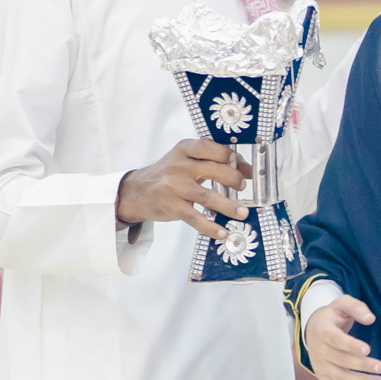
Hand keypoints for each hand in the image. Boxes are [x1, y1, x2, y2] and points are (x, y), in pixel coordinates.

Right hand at [115, 138, 250, 236]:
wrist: (137, 192)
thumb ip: (210, 160)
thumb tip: (244, 168)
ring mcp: (175, 187)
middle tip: (243, 187)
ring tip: (242, 213)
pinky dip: (211, 227)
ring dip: (228, 206)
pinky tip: (222, 232)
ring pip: (208, 196)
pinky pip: (195, 218)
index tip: (240, 164)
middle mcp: (179, 166)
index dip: (228, 155)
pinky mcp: (173, 207)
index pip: (209, 147)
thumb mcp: (184, 160)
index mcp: (184, 149)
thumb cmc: (168, 175)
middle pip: (213, 170)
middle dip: (233, 179)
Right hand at [303, 294, 380, 379]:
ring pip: (339, 376)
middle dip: (361, 365)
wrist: (313, 328)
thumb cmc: (333, 315)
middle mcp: (318, 349)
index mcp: (322, 330)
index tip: (368, 349)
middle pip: (340, 360)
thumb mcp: (342, 304)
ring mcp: (319, 364)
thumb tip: (370, 319)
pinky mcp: (322, 374)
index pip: (336, 340)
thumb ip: (356, 307)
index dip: (350, 345)